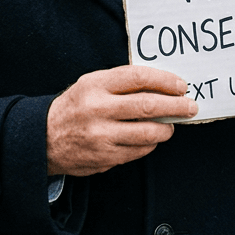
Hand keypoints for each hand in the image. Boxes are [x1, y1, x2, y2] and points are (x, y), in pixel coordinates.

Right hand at [46, 65, 196, 176]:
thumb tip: (163, 85)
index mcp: (96, 84)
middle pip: (148, 106)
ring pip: (148, 133)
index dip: (165, 81)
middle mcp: (98, 109)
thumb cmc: (76, 106)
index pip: (139, 78)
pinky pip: (139, 151)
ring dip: (167, 129)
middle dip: (176, 107)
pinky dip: (151, 144)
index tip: (181, 86)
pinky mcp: (104, 156)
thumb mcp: (91, 84)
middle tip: (191, 106)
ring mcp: (101, 135)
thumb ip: (122, 83)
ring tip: (172, 126)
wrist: (44, 137)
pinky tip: (152, 139)